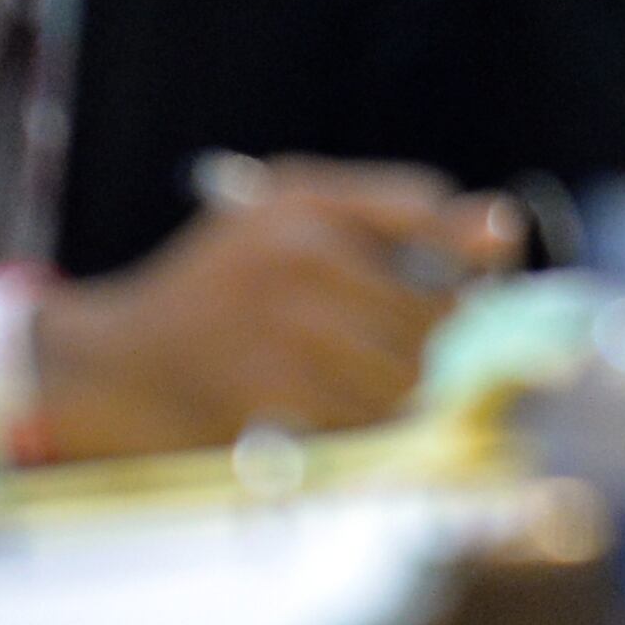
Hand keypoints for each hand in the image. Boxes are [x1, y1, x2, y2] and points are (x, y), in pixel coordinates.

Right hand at [33, 160, 515, 459]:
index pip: (427, 206)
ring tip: (376, 380)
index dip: (461, 250)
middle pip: (433, 304)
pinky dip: (369, 424)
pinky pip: (365, 419)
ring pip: (408, 371)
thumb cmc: (218, 285)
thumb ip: (393, 213)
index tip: (467, 280)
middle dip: (442, 336)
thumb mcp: (288, 217)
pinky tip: (341, 409)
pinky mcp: (274, 397)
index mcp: (305, 200)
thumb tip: (506, 228)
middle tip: (421, 347)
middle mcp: (298, 255)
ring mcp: (285, 329)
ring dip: (410, 389)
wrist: (117, 364)